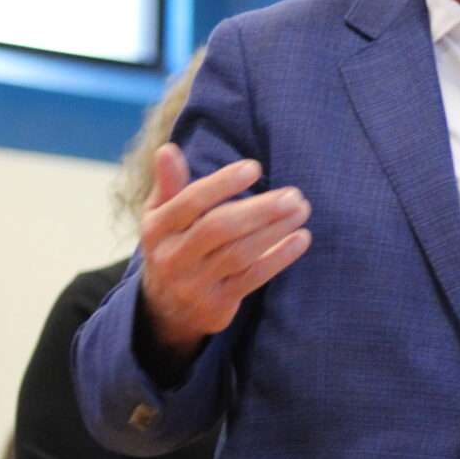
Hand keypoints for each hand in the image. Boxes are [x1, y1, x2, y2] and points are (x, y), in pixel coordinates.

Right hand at [138, 143, 312, 366]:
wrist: (165, 309)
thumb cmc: (172, 246)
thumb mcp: (161, 216)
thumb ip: (169, 184)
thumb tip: (168, 149)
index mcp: (157, 229)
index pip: (189, 202)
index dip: (222, 184)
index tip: (255, 167)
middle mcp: (172, 257)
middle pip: (218, 229)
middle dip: (259, 210)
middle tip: (293, 194)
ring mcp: (194, 284)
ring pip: (238, 254)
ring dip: (274, 231)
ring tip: (301, 210)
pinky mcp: (216, 305)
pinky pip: (252, 279)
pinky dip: (279, 258)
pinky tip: (301, 239)